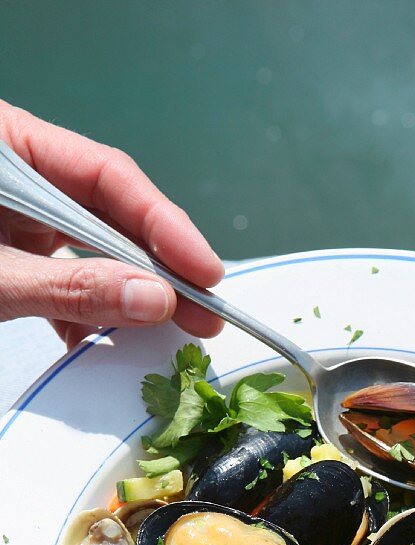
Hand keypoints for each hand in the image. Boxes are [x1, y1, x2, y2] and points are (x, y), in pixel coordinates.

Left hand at [0, 101, 224, 348]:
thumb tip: (155, 300)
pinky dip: (87, 314)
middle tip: (207, 313)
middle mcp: (21, 176)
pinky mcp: (10, 254)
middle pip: (110, 214)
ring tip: (172, 331)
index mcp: (11, 145)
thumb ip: (69, 287)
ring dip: (130, 294)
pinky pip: (63, 279)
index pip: (109, 176)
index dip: (164, 226)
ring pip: (93, 249)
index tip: (204, 272)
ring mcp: (16, 216)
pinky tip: (110, 341)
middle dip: (159, 268)